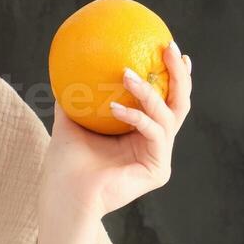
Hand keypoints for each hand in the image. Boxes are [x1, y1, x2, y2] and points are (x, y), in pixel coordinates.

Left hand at [40, 41, 192, 227]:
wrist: (66, 195)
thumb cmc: (65, 163)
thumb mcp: (70, 121)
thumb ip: (75, 96)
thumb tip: (68, 66)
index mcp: (140, 133)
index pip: (163, 99)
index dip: (172, 75)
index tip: (170, 48)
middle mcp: (154, 143)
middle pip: (179, 103)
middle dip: (179, 74)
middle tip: (171, 49)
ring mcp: (159, 156)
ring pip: (169, 115)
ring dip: (149, 92)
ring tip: (127, 74)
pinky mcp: (158, 169)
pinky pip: (155, 132)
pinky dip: (136, 116)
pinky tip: (115, 107)